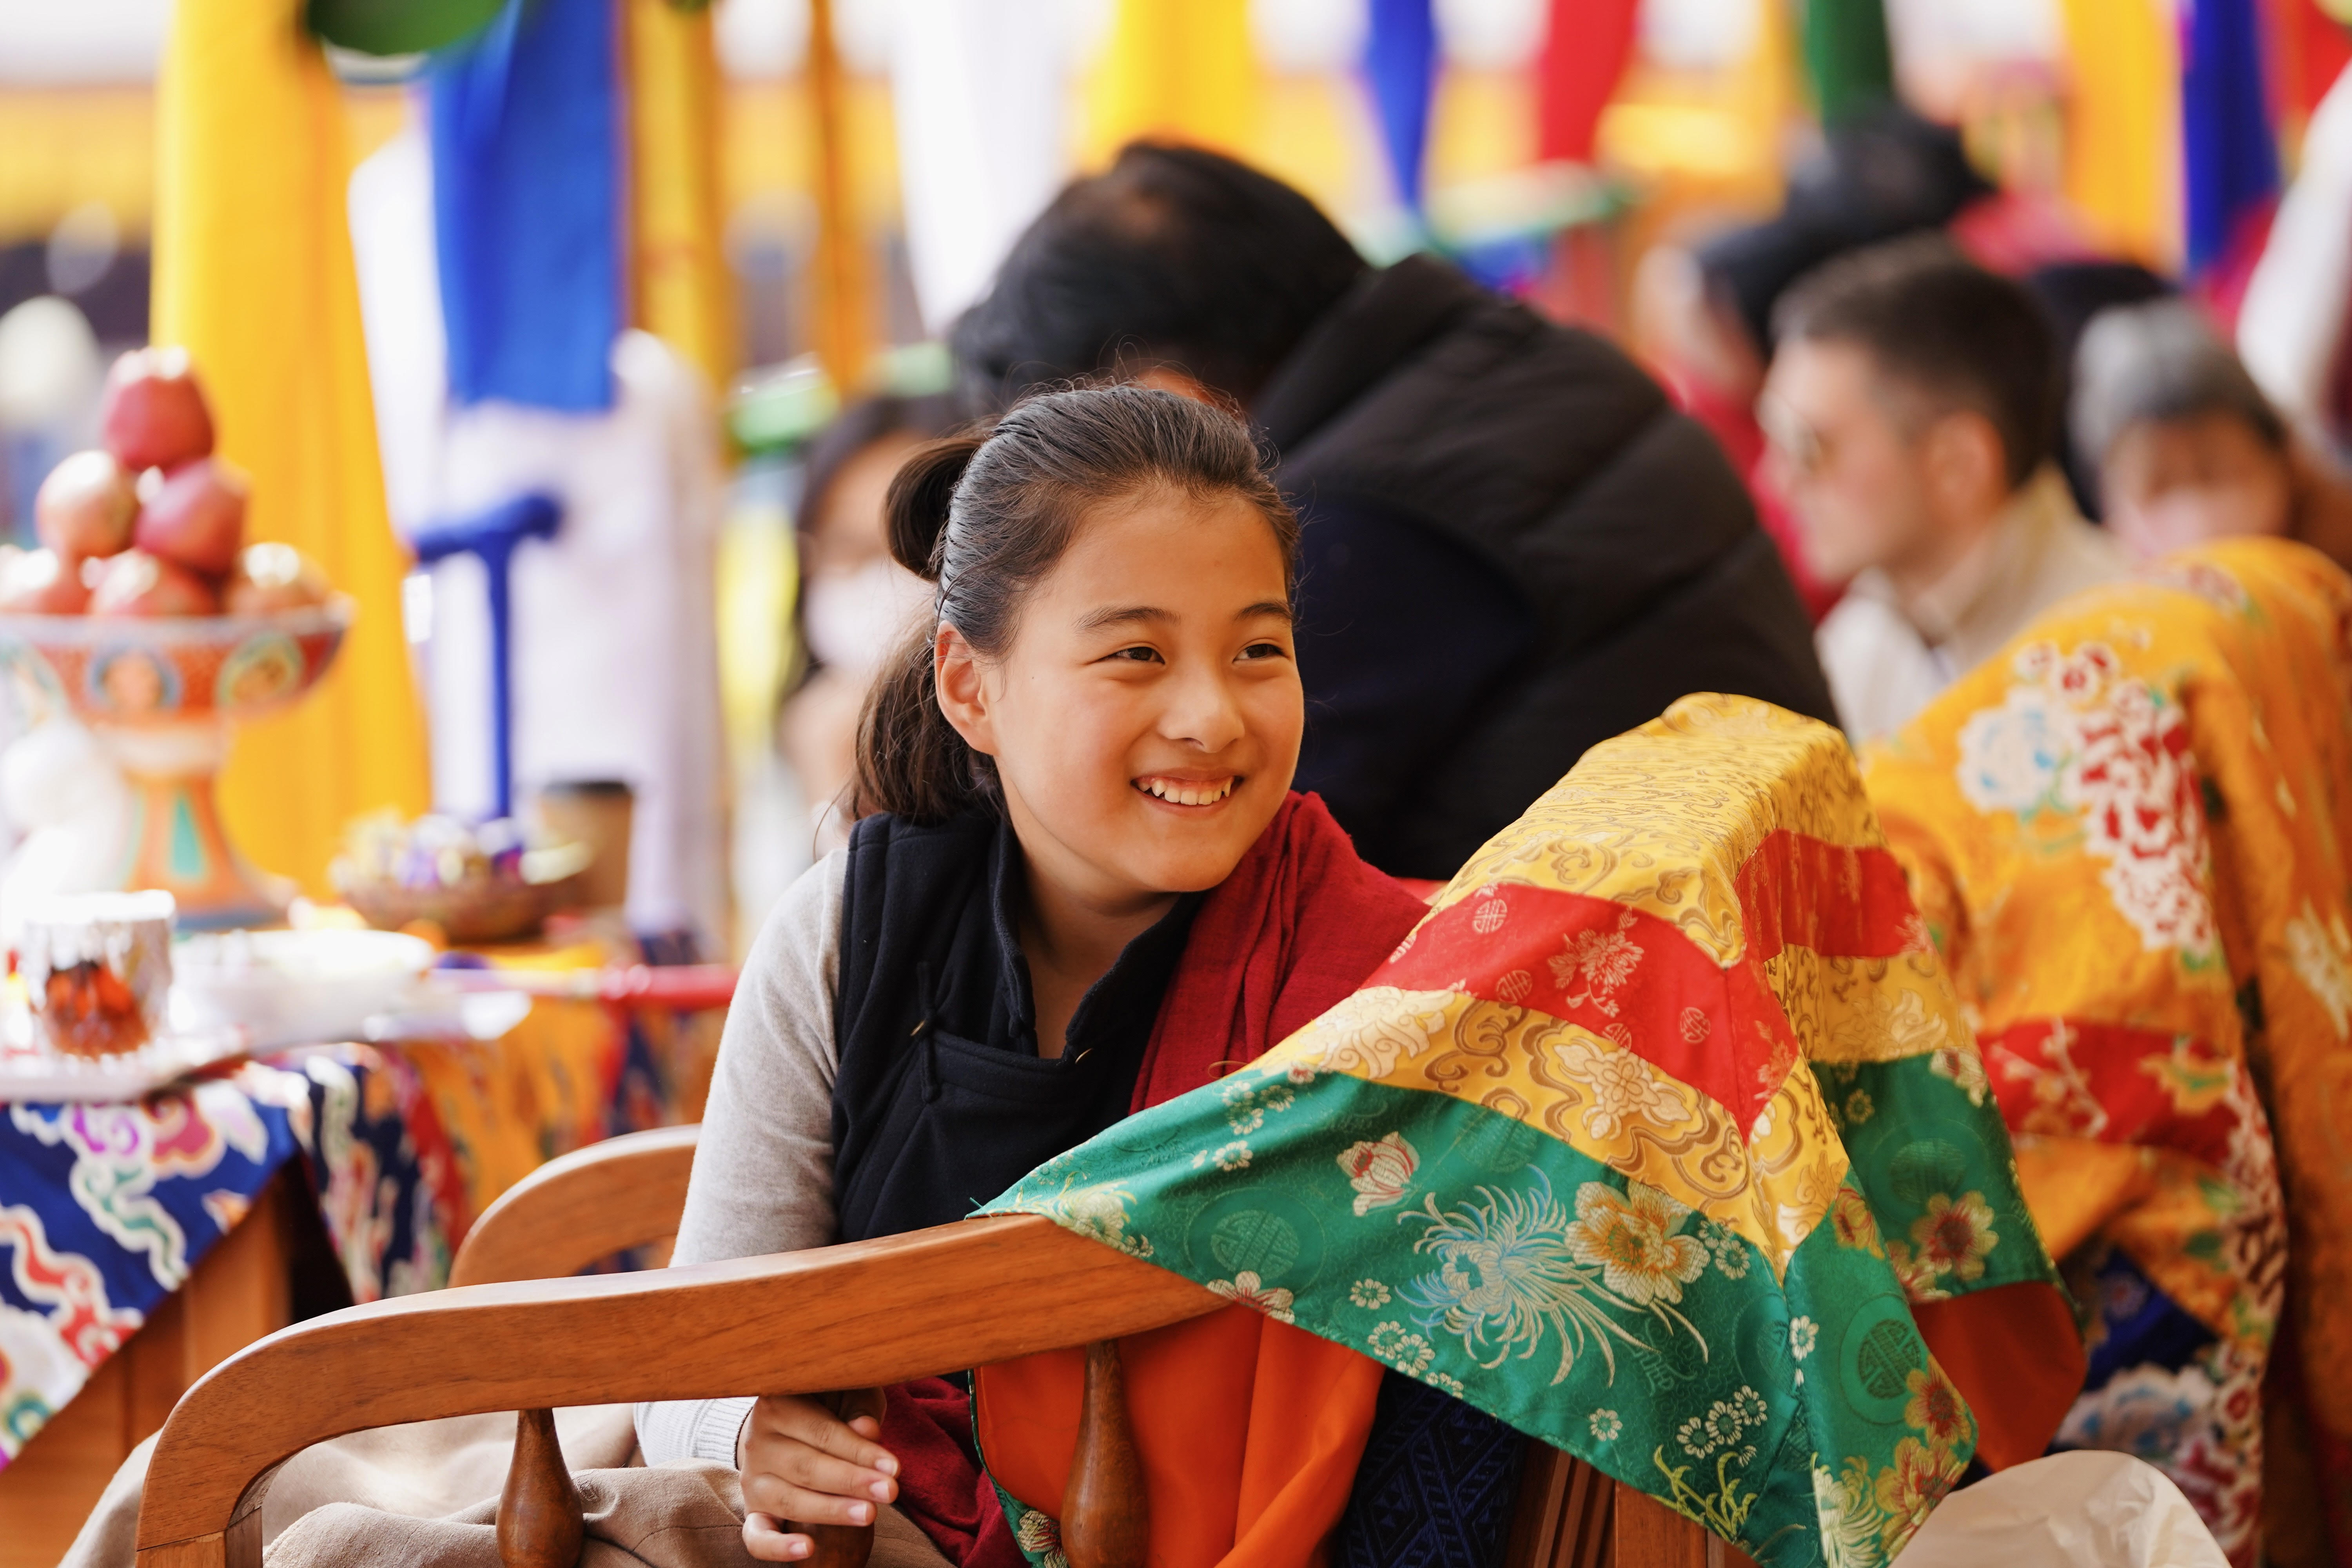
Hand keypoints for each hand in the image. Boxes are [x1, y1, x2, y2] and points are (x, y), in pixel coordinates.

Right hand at [738, 1389, 897, 1561]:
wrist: (793, 1423)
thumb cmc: (832, 1404)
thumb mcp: (848, 1394)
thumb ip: (857, 1409)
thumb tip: (866, 1428)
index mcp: (777, 1402)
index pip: (822, 1432)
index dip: (860, 1451)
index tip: (893, 1468)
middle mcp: (757, 1440)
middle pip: (807, 1467)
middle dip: (851, 1482)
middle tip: (889, 1492)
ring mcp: (752, 1477)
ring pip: (789, 1500)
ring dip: (831, 1510)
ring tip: (868, 1514)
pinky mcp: (752, 1508)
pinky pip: (757, 1535)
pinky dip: (778, 1546)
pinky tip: (806, 1549)